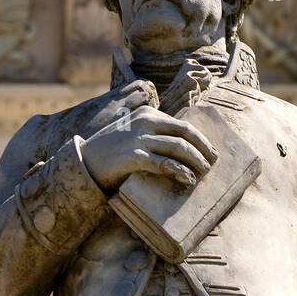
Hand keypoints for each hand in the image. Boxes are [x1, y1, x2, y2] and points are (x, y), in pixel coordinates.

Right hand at [81, 105, 217, 193]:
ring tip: (203, 173)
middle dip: (203, 149)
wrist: (84, 161)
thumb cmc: (111, 152)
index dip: (200, 139)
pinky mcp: (134, 156)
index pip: (182, 125)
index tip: (211, 152)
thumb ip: (154, 136)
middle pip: (185, 133)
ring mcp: (139, 138)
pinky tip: (187, 180)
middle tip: (213, 163)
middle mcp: (145, 122)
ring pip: (178, 147)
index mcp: (148, 115)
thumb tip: (181, 149)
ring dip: (196, 161)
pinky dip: (180, 172)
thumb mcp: (133, 134)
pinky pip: (164, 163)